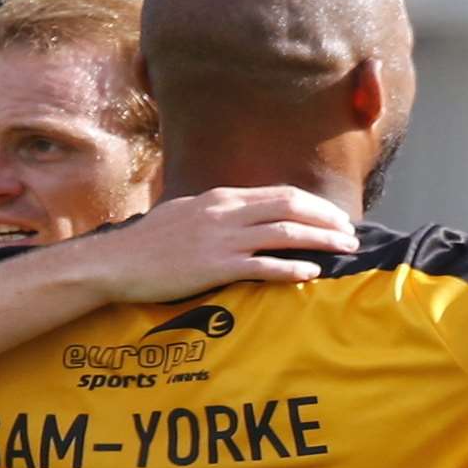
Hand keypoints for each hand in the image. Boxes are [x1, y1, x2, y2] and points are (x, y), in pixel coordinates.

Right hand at [87, 186, 358, 301]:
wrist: (116, 262)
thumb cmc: (148, 242)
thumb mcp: (186, 214)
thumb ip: (218, 212)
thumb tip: (244, 215)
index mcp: (221, 198)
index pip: (280, 194)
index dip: (313, 205)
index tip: (334, 217)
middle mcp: (226, 213)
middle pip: (290, 208)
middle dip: (326, 219)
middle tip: (351, 233)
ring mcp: (221, 239)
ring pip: (284, 233)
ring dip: (319, 241)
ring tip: (343, 250)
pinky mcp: (214, 267)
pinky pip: (262, 266)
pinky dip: (290, 269)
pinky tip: (310, 273)